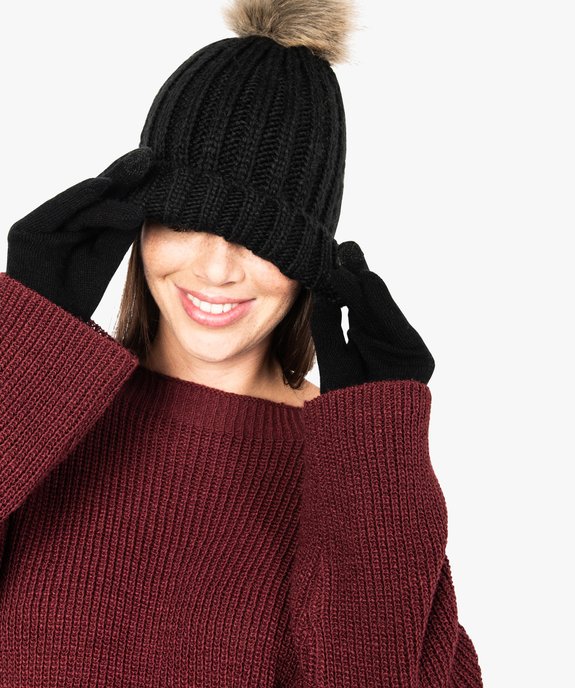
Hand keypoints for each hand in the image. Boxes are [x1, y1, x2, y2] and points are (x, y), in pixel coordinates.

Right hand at [6, 147, 155, 321]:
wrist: (48, 321)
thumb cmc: (80, 290)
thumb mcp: (107, 254)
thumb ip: (119, 229)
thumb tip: (140, 206)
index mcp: (82, 228)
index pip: (111, 200)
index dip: (133, 183)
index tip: (157, 166)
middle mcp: (62, 221)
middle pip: (98, 193)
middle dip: (125, 174)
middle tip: (150, 155)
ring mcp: (43, 224)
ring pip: (84, 202)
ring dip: (112, 184)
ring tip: (139, 167)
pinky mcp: (26, 231)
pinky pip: (58, 210)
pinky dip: (80, 197)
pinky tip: (102, 185)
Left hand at [310, 241, 434, 393]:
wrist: (364, 445)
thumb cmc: (344, 406)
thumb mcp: (333, 355)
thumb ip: (330, 323)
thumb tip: (326, 287)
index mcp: (369, 345)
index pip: (358, 308)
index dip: (346, 285)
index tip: (333, 259)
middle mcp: (389, 345)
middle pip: (371, 304)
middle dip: (357, 276)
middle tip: (343, 247)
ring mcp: (405, 352)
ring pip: (381, 311)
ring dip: (365, 284)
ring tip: (347, 257)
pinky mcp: (417, 359)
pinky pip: (394, 326)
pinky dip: (380, 303)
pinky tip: (365, 280)